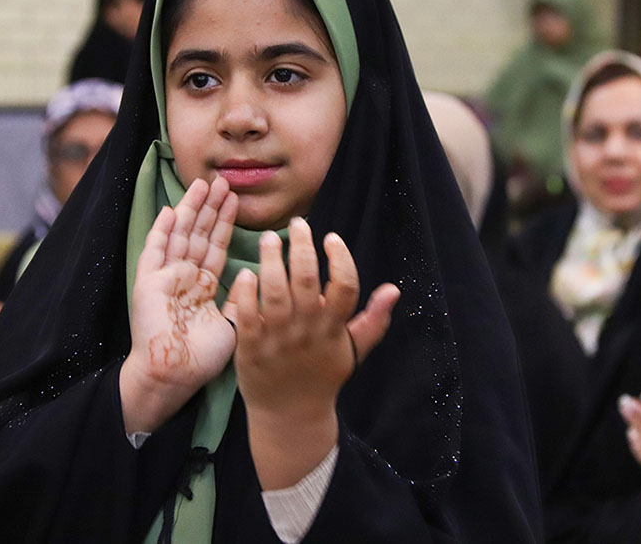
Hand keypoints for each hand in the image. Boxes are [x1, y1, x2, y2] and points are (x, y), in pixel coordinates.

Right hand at [120, 177, 237, 433]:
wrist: (175, 375)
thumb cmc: (203, 358)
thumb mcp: (234, 323)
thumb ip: (242, 299)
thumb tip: (257, 276)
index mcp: (203, 287)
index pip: (215, 247)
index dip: (224, 223)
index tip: (235, 200)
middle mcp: (184, 277)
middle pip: (198, 234)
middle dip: (210, 208)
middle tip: (223, 181)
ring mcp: (164, 278)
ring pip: (179, 234)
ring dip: (190, 209)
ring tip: (203, 184)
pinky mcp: (148, 281)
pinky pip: (154, 250)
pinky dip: (161, 230)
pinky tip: (170, 210)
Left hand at [233, 217, 399, 488]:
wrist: (290, 416)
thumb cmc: (321, 378)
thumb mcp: (352, 351)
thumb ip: (373, 321)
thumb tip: (394, 290)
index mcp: (333, 329)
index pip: (346, 287)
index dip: (340, 259)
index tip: (331, 238)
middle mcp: (307, 331)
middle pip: (307, 280)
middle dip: (302, 247)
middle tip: (298, 223)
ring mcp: (278, 340)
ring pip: (275, 292)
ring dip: (272, 260)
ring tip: (270, 238)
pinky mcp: (252, 349)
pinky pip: (247, 314)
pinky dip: (246, 292)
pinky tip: (246, 272)